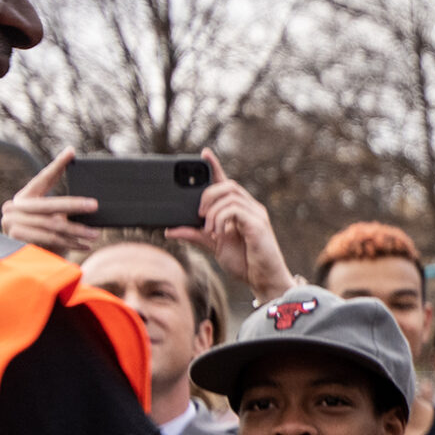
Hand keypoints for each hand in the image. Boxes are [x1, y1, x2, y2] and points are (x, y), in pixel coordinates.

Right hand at [0, 146, 101, 258]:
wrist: (25, 266)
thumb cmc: (44, 241)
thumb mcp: (53, 222)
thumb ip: (62, 209)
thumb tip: (88, 198)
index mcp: (23, 197)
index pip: (43, 178)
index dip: (57, 165)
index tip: (72, 153)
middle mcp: (13, 207)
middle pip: (49, 204)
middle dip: (74, 205)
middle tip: (94, 205)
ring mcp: (11, 222)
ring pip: (51, 224)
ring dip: (76, 230)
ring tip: (95, 234)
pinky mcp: (14, 237)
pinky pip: (48, 238)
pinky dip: (69, 243)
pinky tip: (84, 246)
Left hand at [168, 149, 292, 302]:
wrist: (263, 280)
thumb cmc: (244, 262)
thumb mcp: (213, 246)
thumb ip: (194, 235)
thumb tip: (170, 230)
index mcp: (239, 210)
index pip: (226, 182)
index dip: (215, 166)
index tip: (204, 154)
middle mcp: (249, 207)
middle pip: (227, 184)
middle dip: (207, 195)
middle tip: (199, 215)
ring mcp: (255, 214)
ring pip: (229, 195)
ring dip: (212, 211)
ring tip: (209, 230)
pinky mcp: (257, 224)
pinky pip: (234, 210)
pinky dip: (220, 219)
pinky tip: (218, 234)